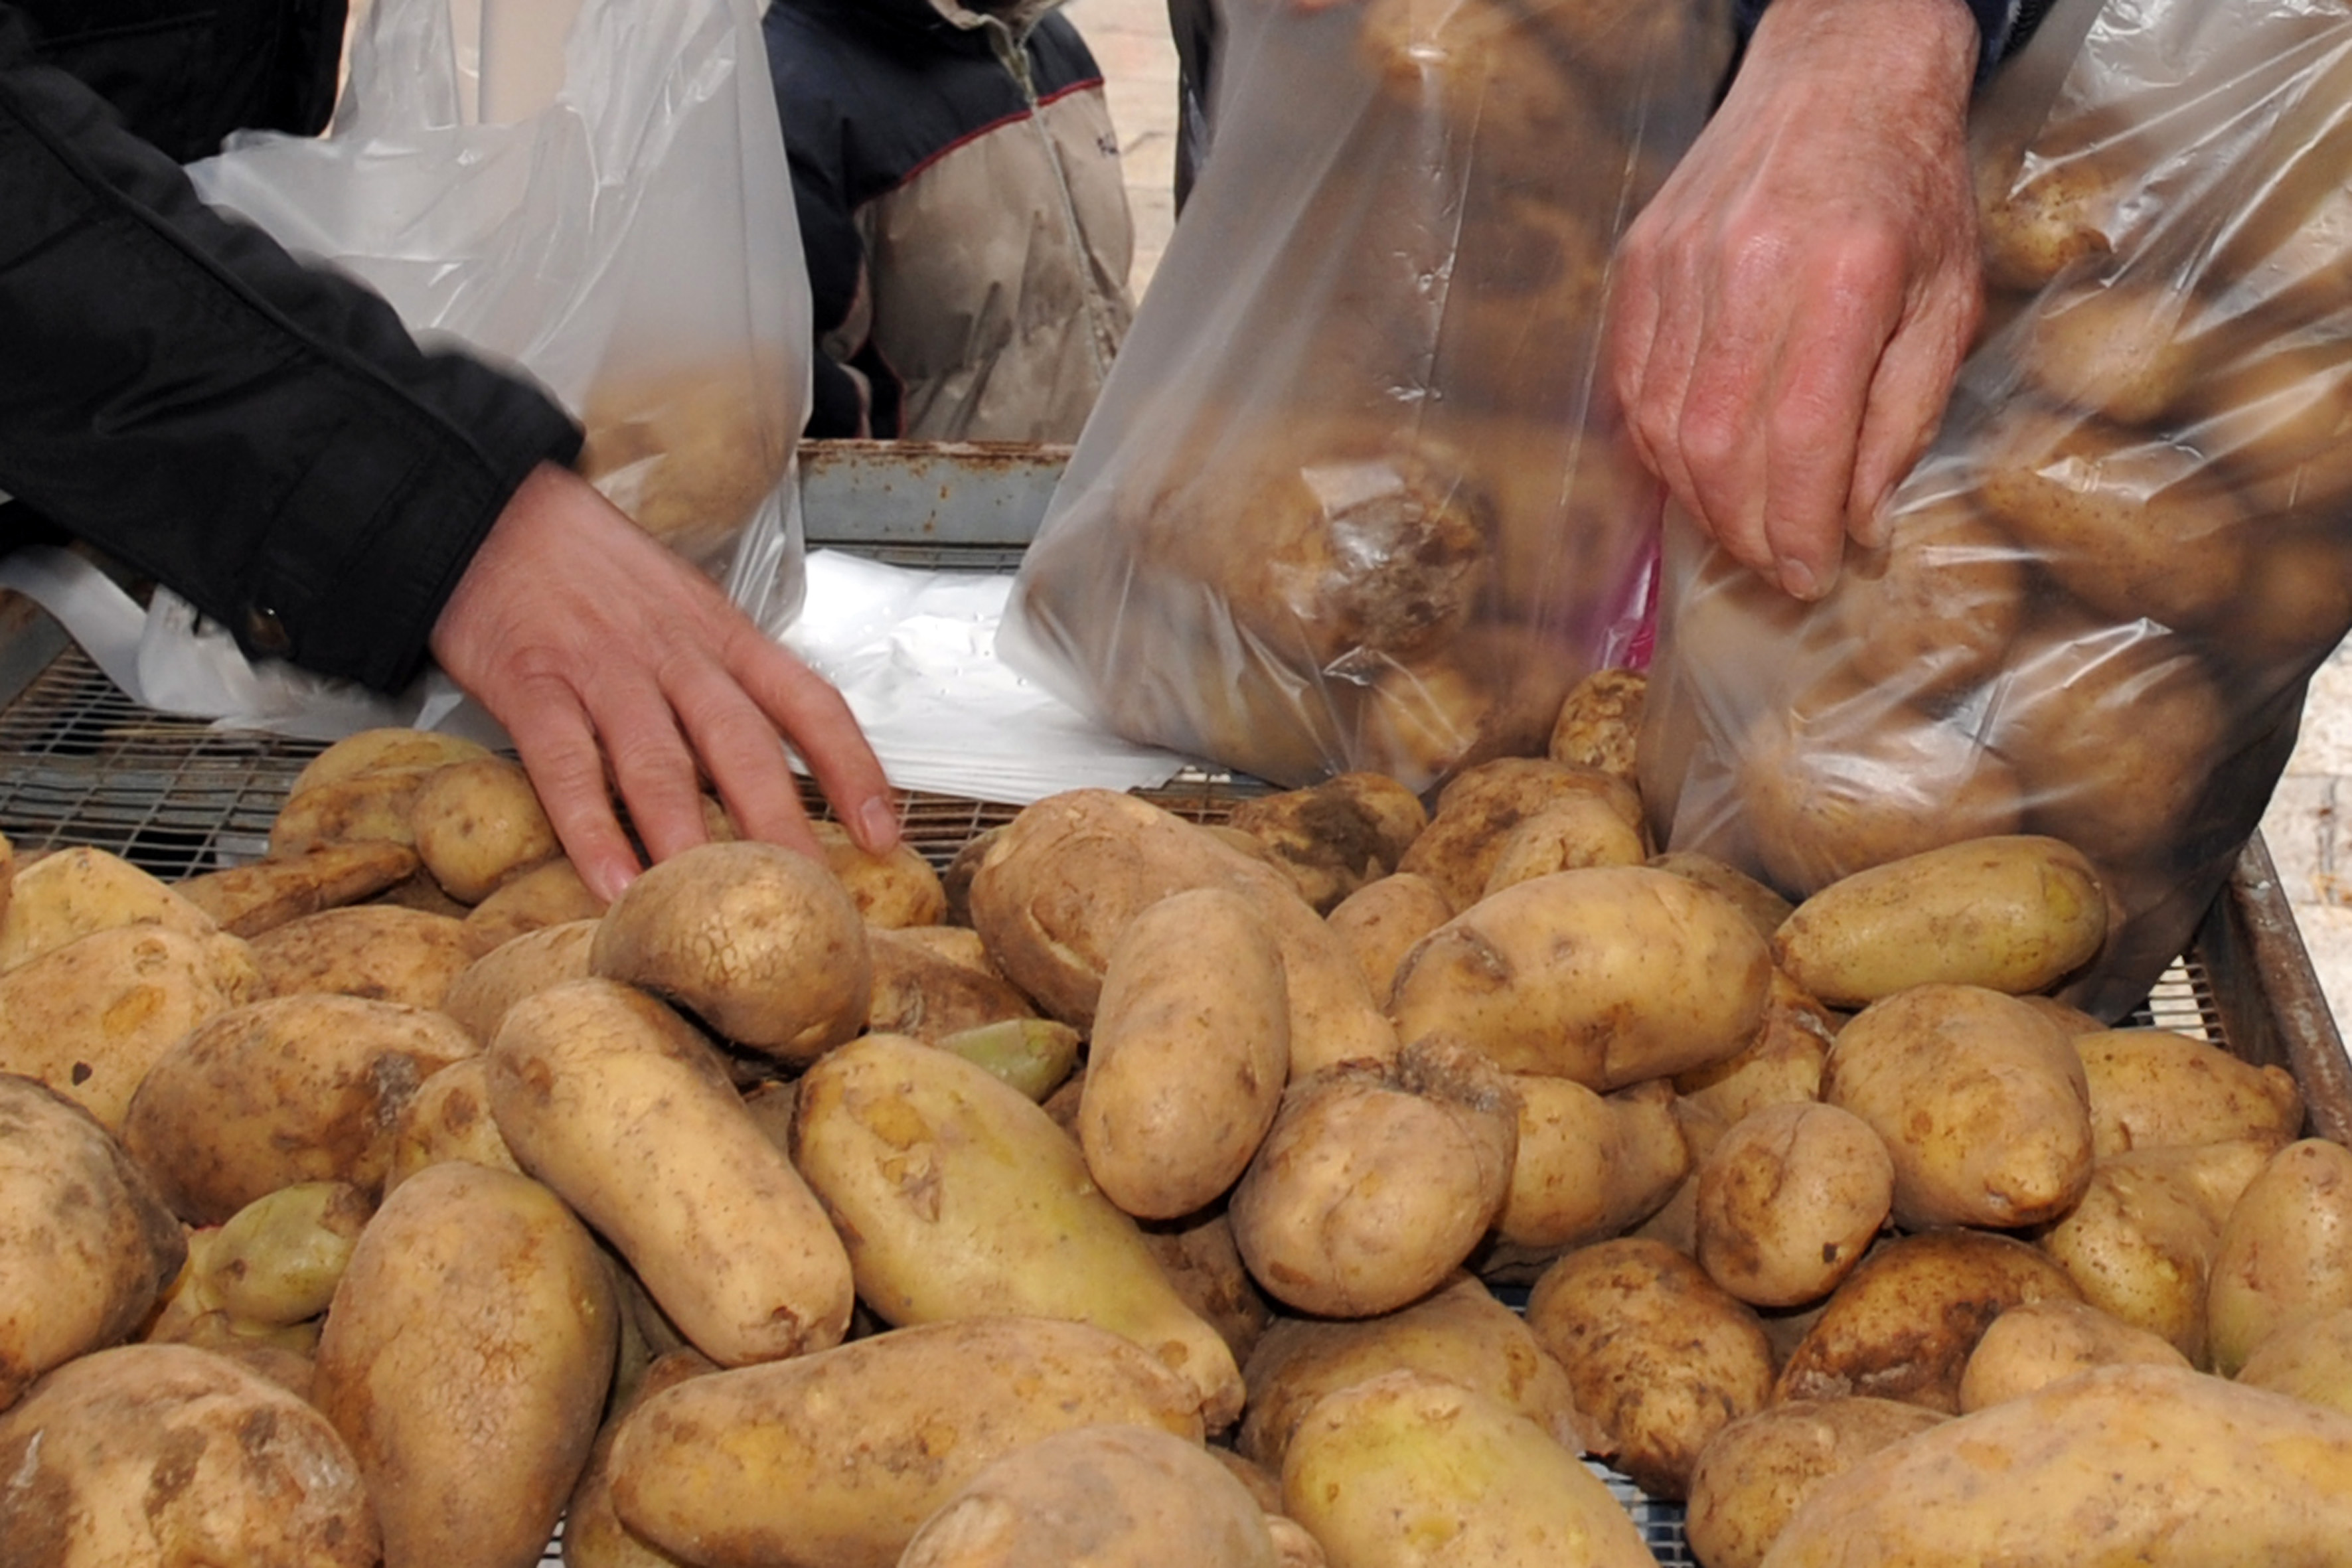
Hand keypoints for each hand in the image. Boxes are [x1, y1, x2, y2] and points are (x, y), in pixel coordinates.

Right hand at [429, 462, 898, 901]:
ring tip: (713, 907)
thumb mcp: (682, 606)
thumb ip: (723, 678)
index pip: (808, 701)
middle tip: (811, 895)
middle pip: (743, 745)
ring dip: (689, 839)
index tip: (885, 831)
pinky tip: (614, 883)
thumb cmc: (594, 569)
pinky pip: (566, 766)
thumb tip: (765, 768)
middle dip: (783, 826)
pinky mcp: (531, 685)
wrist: (490, 510)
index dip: (853, 768)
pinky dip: (591, 830)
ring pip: (660, 762)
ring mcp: (604, 669)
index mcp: (723, 634)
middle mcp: (675, 653)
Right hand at [1606, 0, 1983, 598]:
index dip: (1797, 529)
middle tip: (1775, 564)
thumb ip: (1903, 416)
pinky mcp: (1641, 261)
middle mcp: (1749, 269)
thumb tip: (1859, 523)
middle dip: (1744, 531)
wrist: (1842, 67)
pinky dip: (1658, 446)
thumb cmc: (1910, 185)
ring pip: (1663, 427)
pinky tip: (1695, 468)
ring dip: (1696, 500)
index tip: (1809, 576)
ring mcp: (1681, 264)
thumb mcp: (1947, 298)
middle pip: (1717, 448)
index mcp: (1845, 277)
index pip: (1800, 441)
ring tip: (1738, 526)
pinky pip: (1631, 385)